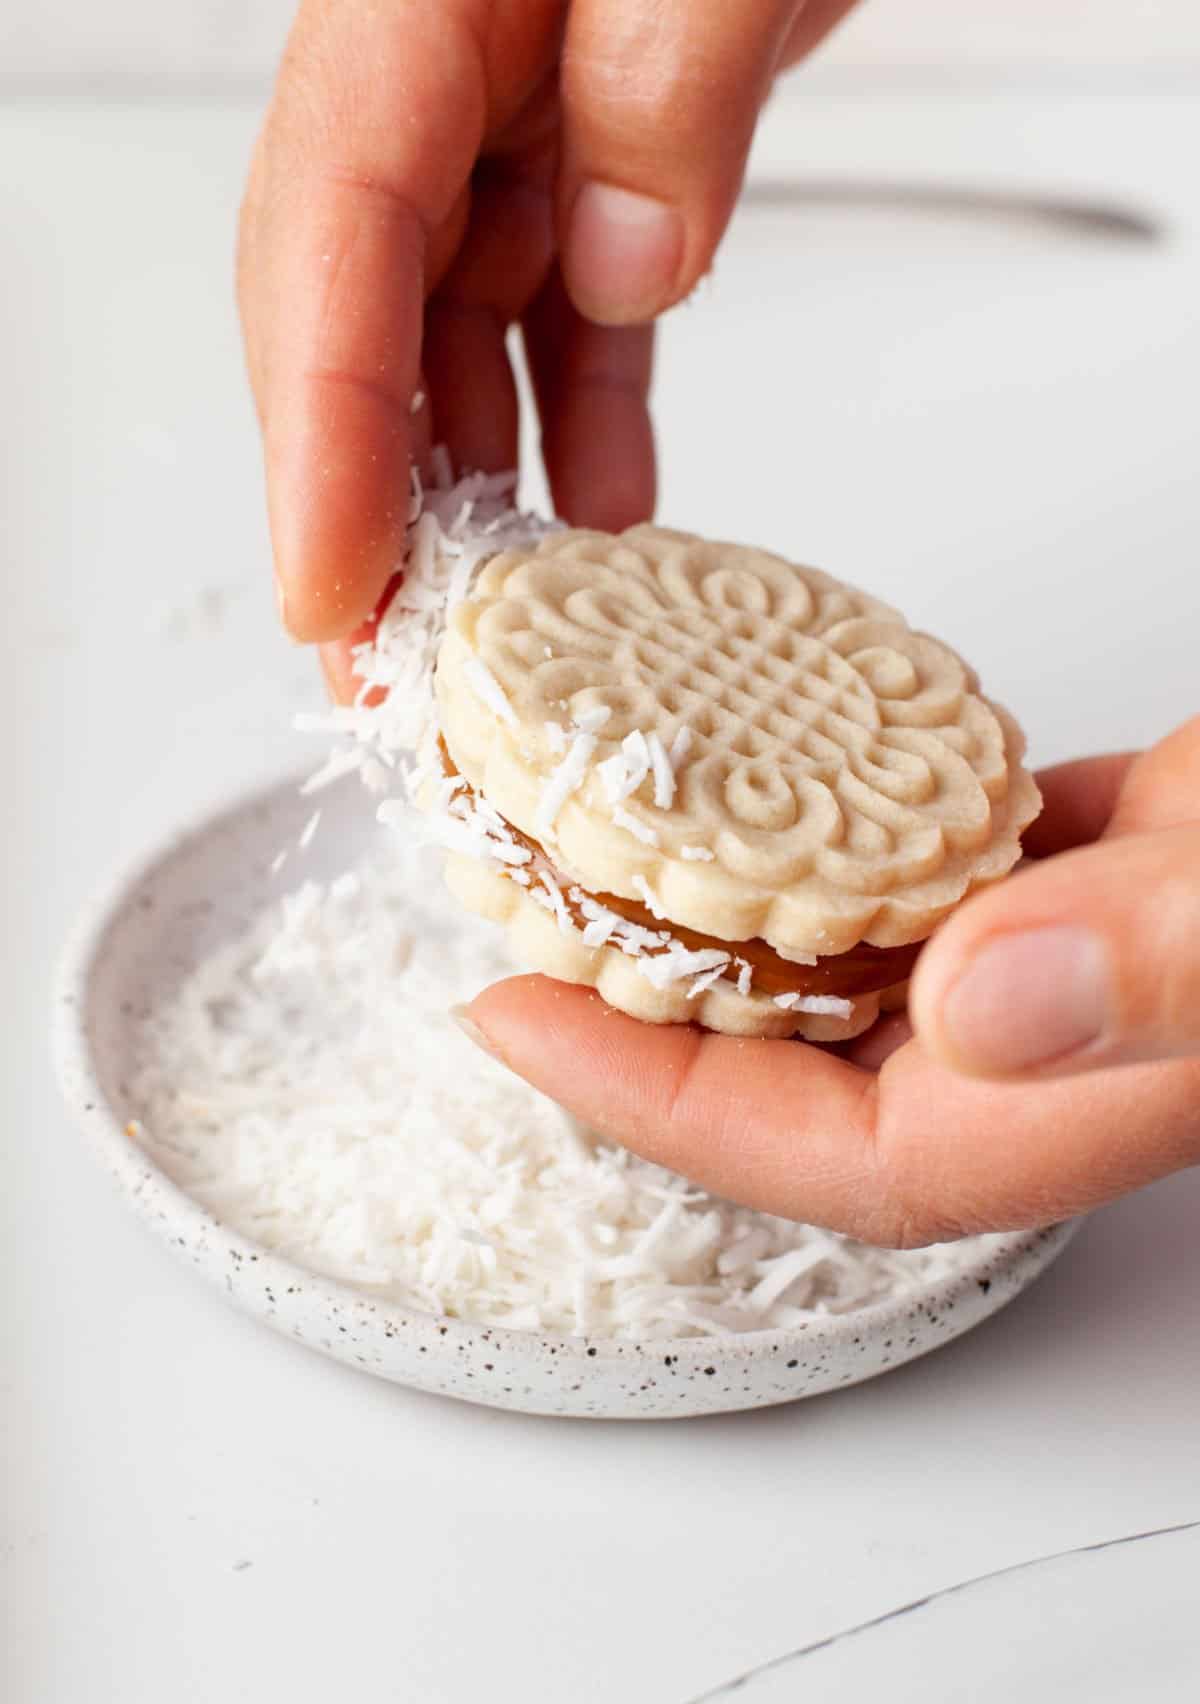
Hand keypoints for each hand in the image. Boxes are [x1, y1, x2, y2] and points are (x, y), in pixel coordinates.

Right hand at [237, 0, 860, 691]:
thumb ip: (668, 79)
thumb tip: (622, 261)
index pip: (330, 234)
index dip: (317, 431)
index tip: (333, 589)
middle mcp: (440, 74)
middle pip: (350, 315)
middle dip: (359, 501)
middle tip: (378, 667)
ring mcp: (510, 122)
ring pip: (449, 339)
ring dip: (466, 490)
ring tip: (487, 635)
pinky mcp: (592, 156)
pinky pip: (561, 314)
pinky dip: (580, 421)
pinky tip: (606, 519)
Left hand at [456, 716, 1199, 1245]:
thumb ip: (1154, 969)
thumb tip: (967, 1002)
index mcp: (1059, 1103)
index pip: (803, 1148)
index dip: (638, 1099)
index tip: (510, 1013)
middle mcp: (1039, 1054)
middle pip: (789, 1066)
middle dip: (644, 1010)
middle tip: (520, 916)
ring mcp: (1062, 964)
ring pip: (843, 965)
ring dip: (726, 916)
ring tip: (604, 841)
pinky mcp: (1086, 877)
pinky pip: (916, 876)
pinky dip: (833, 832)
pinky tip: (780, 762)